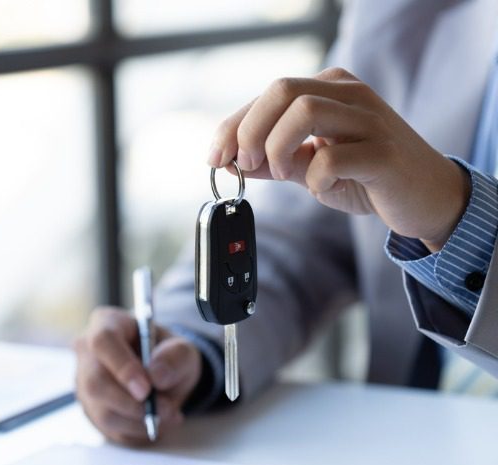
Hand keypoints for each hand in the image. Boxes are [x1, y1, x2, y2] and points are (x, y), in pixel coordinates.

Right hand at [74, 307, 201, 444]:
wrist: (163, 374)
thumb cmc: (167, 354)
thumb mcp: (182, 350)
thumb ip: (174, 358)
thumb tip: (156, 376)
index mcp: (106, 323)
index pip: (103, 342)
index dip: (122, 367)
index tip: (146, 389)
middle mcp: (86, 351)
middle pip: (96, 383)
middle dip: (133, 404)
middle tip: (166, 409)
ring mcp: (84, 382)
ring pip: (102, 411)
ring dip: (139, 421)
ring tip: (169, 415)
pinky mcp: (90, 408)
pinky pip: (109, 429)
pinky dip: (137, 431)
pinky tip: (156, 422)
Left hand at [207, 67, 470, 251]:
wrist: (427, 197)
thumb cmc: (367, 176)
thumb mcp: (310, 167)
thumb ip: (272, 161)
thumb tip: (230, 162)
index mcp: (330, 89)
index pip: (269, 94)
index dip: (232, 126)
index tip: (215, 157)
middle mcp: (350, 94)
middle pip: (282, 90)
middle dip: (250, 131)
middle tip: (246, 166)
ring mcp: (369, 120)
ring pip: (304, 111)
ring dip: (277, 149)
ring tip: (283, 174)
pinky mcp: (383, 154)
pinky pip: (332, 158)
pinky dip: (314, 179)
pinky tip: (321, 189)